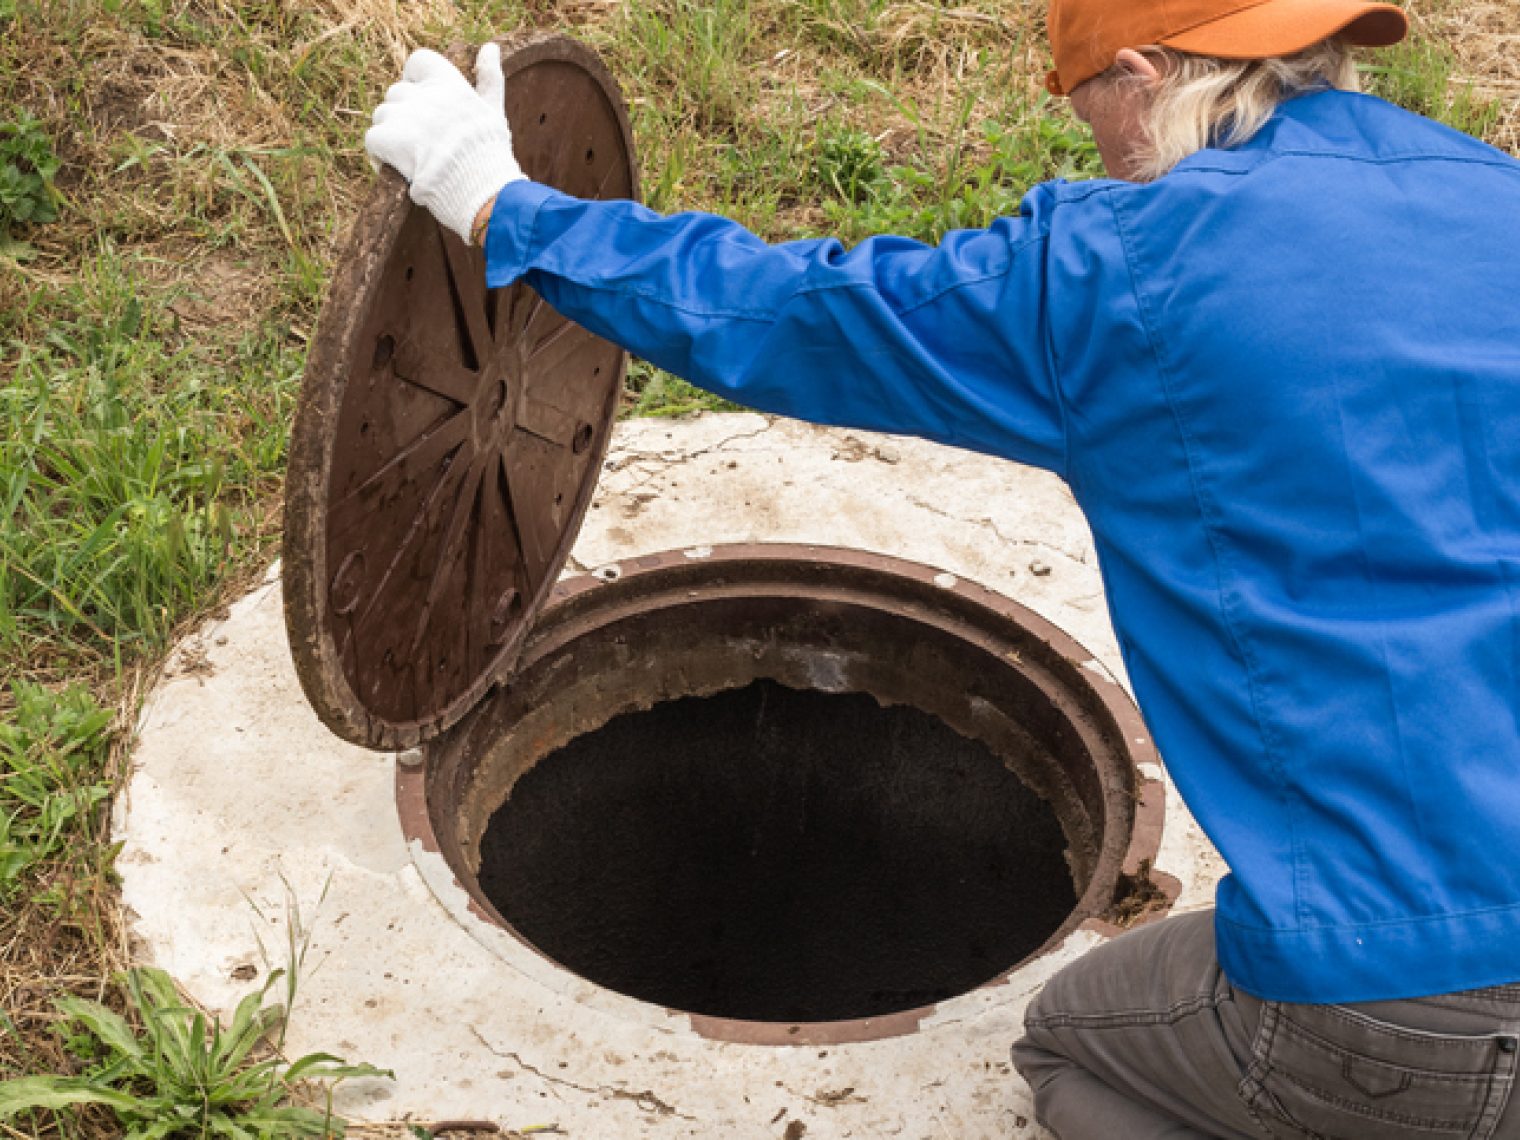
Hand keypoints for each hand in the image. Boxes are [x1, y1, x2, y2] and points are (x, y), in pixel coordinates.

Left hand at [365, 43, 525, 243]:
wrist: (484, 192)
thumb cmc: (491, 156)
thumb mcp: (494, 111)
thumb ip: (489, 77)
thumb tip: (490, 47)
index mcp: (451, 84)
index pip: (418, 61)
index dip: (415, 80)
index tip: (424, 102)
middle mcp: (426, 95)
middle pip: (397, 94)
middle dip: (405, 116)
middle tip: (423, 142)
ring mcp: (406, 117)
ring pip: (382, 116)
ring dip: (392, 136)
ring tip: (413, 157)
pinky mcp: (391, 140)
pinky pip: (373, 139)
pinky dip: (381, 156)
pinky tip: (400, 169)